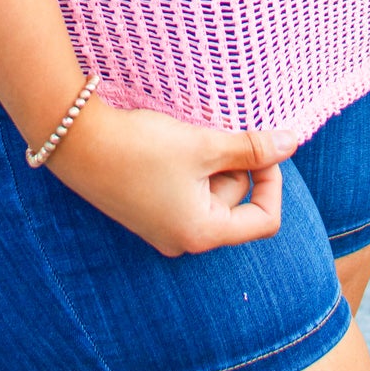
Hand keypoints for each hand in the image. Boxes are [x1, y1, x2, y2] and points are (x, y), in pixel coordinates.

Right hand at [45, 96, 299, 255]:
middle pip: (233, 200)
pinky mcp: (147, 209)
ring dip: (210, 157)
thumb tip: (294, 143)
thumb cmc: (140, 147)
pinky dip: (190, 162)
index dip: (272, 181)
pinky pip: (186, 187)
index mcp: (201, 234)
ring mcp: (162, 226)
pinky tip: (172, 140)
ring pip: (210, 190)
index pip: (264, 220)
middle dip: (232, 162)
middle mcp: (182, 239)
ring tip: (188, 132)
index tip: (262, 147)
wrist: (75, 141)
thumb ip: (251, 148)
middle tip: (211, 131)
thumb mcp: (203, 145)